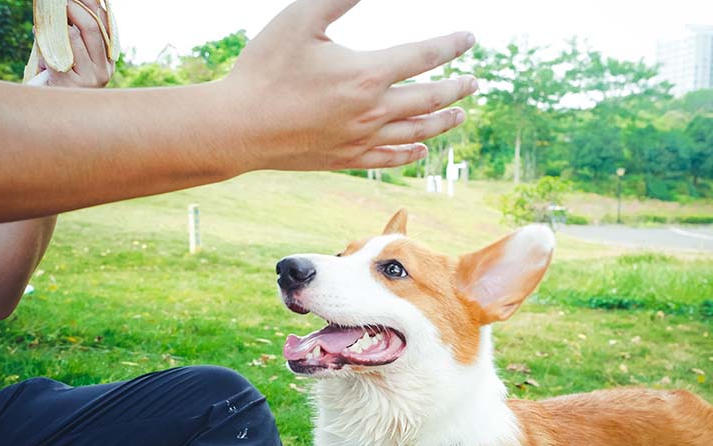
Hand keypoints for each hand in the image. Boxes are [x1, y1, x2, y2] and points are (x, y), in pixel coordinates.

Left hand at [32, 0, 114, 87]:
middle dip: (75, 8)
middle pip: (93, 28)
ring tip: (45, 20)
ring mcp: (90, 79)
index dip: (94, 6)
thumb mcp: (77, 59)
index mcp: (109, 62)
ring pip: (74, 37)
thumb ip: (80, 38)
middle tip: (61, 1)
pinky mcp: (71, 84)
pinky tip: (38, 35)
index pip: (107, 27)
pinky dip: (45, 41)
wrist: (54, 113)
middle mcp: (104, 70)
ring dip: (56, 24)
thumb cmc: (63, 80)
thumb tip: (70, 6)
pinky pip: (57, 51)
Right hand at [225, 0, 477, 170]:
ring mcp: (360, 140)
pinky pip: (389, 159)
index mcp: (367, 74)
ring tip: (460, 115)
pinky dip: (410, 153)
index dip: (450, 45)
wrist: (237, 127)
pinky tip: (421, 149)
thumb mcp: (301, 18)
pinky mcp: (345, 160)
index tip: (469, 38)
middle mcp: (372, 111)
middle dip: (456, 88)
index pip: (424, 56)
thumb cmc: (264, 69)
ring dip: (442, 122)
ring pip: (415, 132)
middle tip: (474, 82)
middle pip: (429, 99)